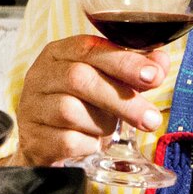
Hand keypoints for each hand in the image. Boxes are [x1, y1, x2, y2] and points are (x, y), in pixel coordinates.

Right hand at [16, 36, 171, 165]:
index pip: (90, 49)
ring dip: (102, 124)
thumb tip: (160, 62)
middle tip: (150, 119)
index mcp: (59, 53)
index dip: (124, 62)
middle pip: (80, 79)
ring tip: (109, 129)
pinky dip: (89, 144)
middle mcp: (40, 76)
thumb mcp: (106, 82)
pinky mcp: (33, 138)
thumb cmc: (81, 105)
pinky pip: (67, 141)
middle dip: (122, 99)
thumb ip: (133, 70)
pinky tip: (92, 143)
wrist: (47, 144)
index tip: (153, 76)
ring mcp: (32, 107)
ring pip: (71, 111)